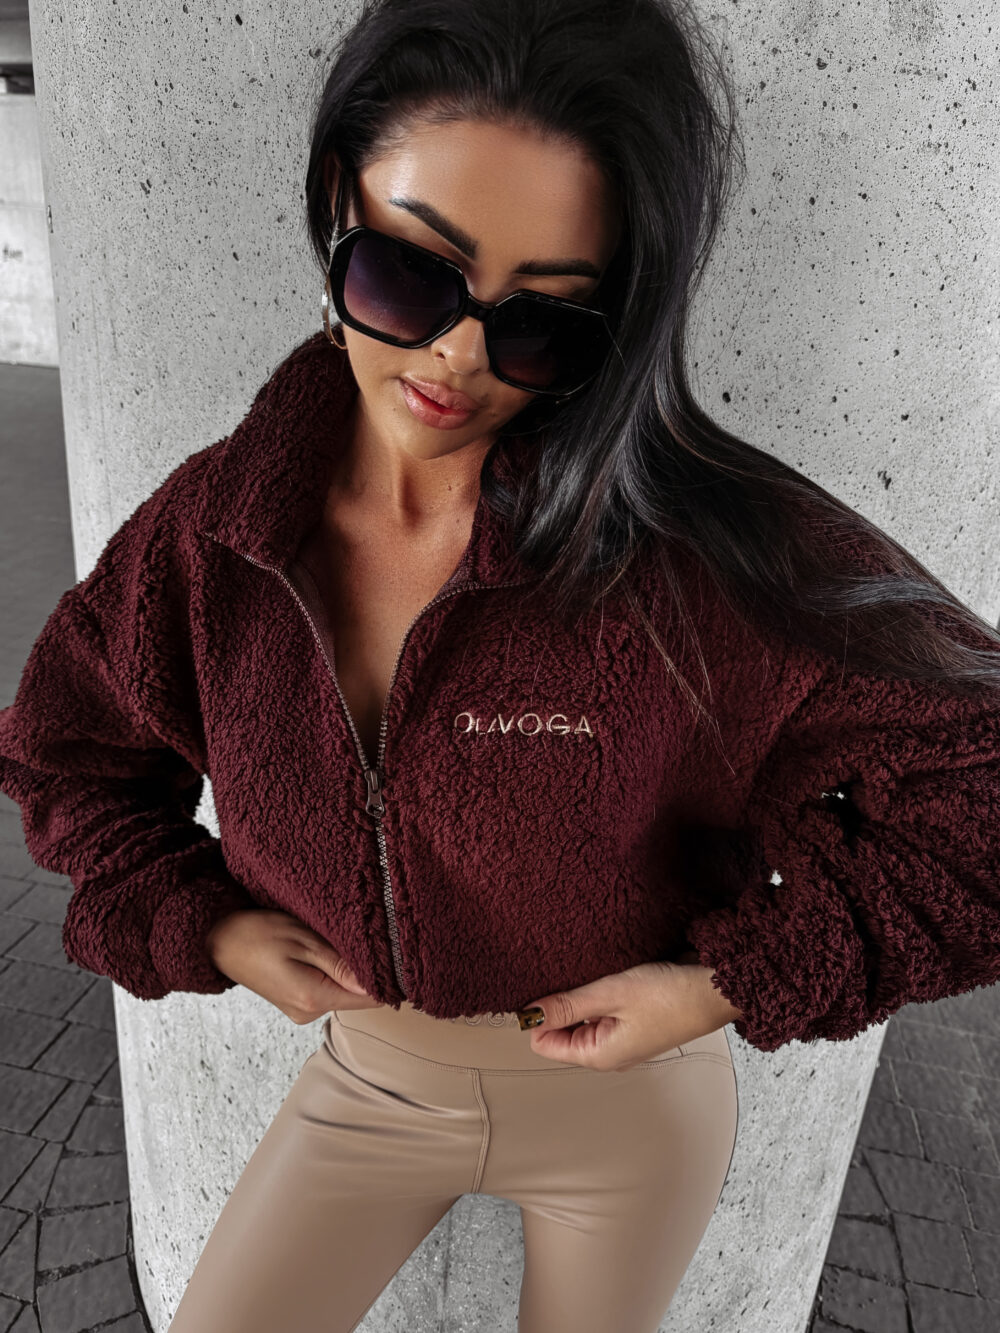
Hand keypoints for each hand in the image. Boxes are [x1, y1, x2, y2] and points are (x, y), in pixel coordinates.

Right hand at [205, 909, 385, 1024]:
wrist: (219, 940)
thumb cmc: (257, 933)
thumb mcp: (304, 939)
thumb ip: (340, 963)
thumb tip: (375, 982)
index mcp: (313, 997)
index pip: (369, 999)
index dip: (387, 978)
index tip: (395, 955)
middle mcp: (309, 1012)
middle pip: (358, 997)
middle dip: (368, 971)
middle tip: (368, 938)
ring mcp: (302, 1010)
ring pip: (343, 992)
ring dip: (348, 970)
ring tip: (342, 942)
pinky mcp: (297, 1002)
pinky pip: (328, 990)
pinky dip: (334, 973)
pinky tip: (327, 953)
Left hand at [516, 960, 740, 1071]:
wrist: (715, 989)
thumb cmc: (671, 996)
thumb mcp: (612, 993)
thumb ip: (568, 1005)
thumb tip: (529, 1014)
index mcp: (600, 1055)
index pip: (544, 1043)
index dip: (536, 1015)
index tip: (539, 986)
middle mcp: (609, 1053)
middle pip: (562, 1032)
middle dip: (558, 1005)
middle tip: (564, 973)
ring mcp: (623, 1038)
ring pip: (582, 1019)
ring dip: (580, 998)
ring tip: (588, 973)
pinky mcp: (634, 1022)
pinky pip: (603, 1011)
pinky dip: (599, 995)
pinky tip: (604, 975)